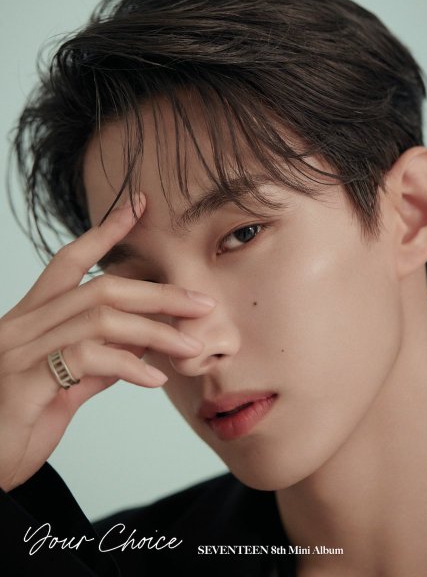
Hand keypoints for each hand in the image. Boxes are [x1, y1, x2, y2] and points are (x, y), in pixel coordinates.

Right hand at [0, 193, 215, 491]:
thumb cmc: (21, 423)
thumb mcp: (67, 386)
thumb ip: (99, 361)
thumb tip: (140, 345)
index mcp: (33, 320)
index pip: (70, 262)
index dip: (104, 232)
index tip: (138, 207)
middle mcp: (23, 325)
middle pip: (101, 288)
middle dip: (158, 293)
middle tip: (202, 304)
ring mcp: (21, 350)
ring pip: (100, 318)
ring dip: (155, 331)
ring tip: (190, 347)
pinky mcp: (23, 380)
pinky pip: (86, 357)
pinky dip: (129, 365)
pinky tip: (155, 380)